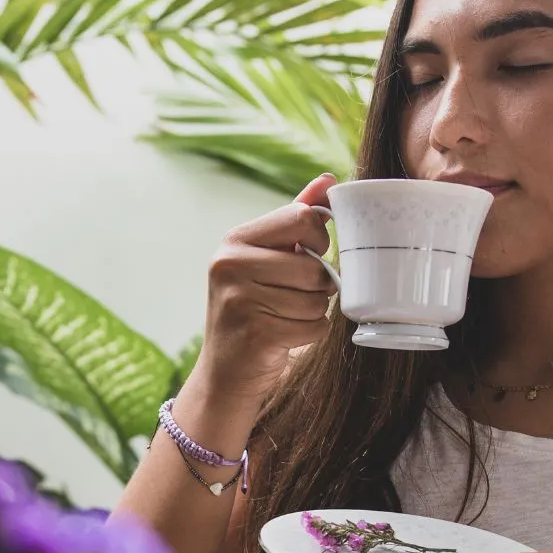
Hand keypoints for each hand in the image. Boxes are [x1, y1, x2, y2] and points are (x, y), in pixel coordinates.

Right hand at [189, 172, 337, 403]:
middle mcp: (230, 264)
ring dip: (314, 312)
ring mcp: (239, 299)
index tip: (308, 255)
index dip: (319, 239)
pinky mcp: (255, 332)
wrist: (225, 371)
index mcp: (235, 240)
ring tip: (287, 316)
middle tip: (296, 294)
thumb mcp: (266, 258)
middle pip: (314, 264)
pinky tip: (286, 335)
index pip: (303, 217)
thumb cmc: (253, 307)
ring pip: (317, 298)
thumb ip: (295, 218)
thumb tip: (327, 180)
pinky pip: (314, 326)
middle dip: (319, 284)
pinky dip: (310, 334)